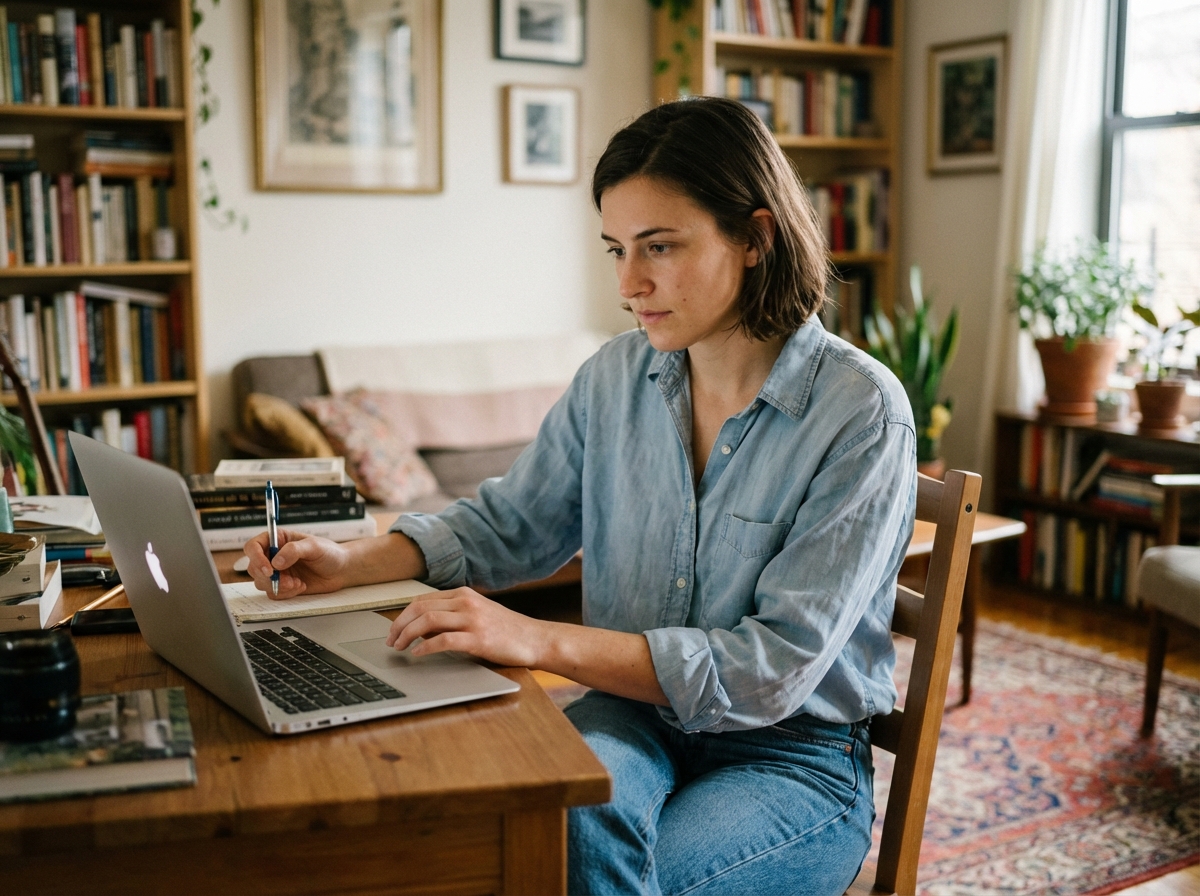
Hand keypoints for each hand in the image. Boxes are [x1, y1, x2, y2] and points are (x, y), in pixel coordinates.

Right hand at [244, 530, 350, 599]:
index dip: (256, 558)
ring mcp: (277, 572)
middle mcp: (273, 556)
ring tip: (298, 583)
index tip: (269, 569)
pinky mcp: (282, 586)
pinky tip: (300, 586)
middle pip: (253, 568)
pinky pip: (273, 593)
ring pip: (261, 582)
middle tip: (287, 580)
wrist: (341, 570)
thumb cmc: (329, 553)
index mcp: (277, 540)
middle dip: (269, 577)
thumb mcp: (314, 546)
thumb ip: (294, 550)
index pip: (253, 547)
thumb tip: (276, 562)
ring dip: (278, 586)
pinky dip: (285, 593)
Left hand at [386, 588, 547, 667]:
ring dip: (407, 635)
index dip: (403, 615)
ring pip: (427, 621)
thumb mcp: (478, 614)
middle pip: (420, 608)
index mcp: (464, 594)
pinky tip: (418, 654)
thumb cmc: (507, 630)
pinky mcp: (478, 639)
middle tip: (391, 641)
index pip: (422, 600)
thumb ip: (452, 616)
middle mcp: (466, 603)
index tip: (394, 629)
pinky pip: (443, 640)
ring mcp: (472, 620)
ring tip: (400, 647)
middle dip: (399, 625)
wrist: (536, 639)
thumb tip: (422, 628)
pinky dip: (425, 647)